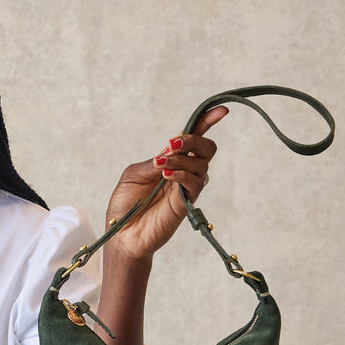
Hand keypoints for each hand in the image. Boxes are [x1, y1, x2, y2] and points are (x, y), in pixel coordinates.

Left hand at [104, 105, 227, 261]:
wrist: (122, 233)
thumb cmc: (126, 204)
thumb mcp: (134, 174)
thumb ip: (153, 161)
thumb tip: (171, 149)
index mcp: (170, 160)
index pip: (193, 139)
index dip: (207, 123)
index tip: (221, 111)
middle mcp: (182, 172)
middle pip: (206, 148)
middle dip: (193, 140)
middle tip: (172, 145)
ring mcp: (186, 188)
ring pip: (201, 164)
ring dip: (181, 159)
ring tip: (160, 166)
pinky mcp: (186, 203)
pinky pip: (195, 183)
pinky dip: (182, 174)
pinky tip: (166, 176)